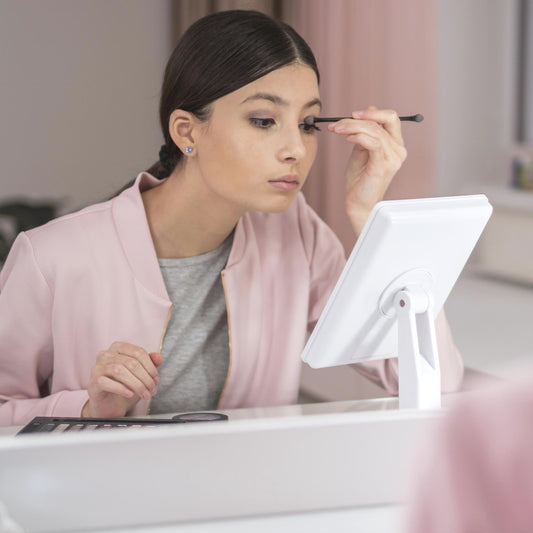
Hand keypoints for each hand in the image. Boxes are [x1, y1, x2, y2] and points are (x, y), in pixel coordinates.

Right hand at [82, 342, 162, 417]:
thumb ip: (150, 363)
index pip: (138, 352)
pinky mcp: (92, 383)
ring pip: (119, 371)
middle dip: (145, 378)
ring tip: (145, 394)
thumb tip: (158, 357)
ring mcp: (97, 368)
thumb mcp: (141, 374)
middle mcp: (106, 354)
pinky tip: (130, 394)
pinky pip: (106, 382)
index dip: (151, 367)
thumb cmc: (126, 386)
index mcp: (118, 348)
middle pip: (130, 362)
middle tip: (152, 390)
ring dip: (136, 384)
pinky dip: (121, 388)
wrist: (110, 406)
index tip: (156, 380)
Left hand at [328, 106, 406, 236]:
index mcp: (395, 145)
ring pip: (375, 130)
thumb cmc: (359, 180)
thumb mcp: (360, 150)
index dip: (372, 113)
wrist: (358, 204)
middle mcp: (398, 150)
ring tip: (336, 130)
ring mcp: (393, 159)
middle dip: (360, 118)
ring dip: (352, 126)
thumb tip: (368, 110)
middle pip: (385, 120)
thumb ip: (364, 132)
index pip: (390, 118)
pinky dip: (358, 136)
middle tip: (339, 122)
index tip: (352, 115)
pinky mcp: (383, 166)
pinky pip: (373, 143)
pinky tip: (347, 137)